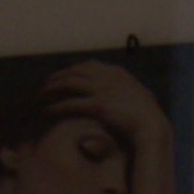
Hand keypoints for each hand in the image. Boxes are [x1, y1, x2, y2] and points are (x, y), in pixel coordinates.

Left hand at [41, 55, 169, 152]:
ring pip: (68, 82)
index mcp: (116, 72)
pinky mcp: (98, 104)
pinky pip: (71, 102)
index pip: (87, 66)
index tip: (61, 78)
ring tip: (39, 96)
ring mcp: (102, 89)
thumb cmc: (148, 119)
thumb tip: (126, 95)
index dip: (71, 71)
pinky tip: (47, 110)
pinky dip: (56, 106)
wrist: (154, 128)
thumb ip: (127, 92)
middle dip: (55, 78)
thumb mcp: (139, 98)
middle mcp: (107, 76)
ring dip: (51, 88)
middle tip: (42, 86)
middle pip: (74, 71)